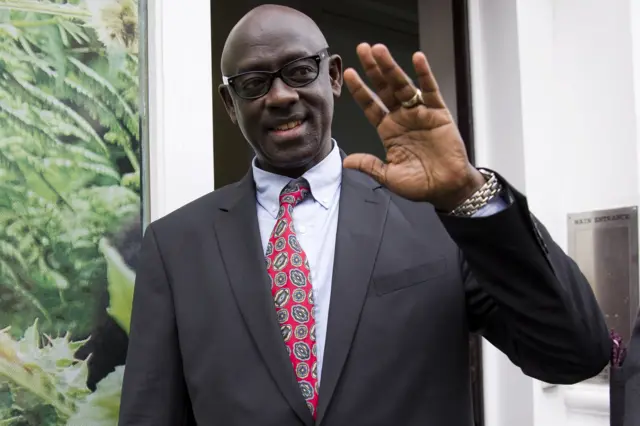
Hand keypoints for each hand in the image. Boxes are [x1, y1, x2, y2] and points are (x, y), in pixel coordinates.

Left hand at [343, 43, 484, 210]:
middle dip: (373, 69)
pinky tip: (417, 58)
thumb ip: (370, 165)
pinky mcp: (438, 113)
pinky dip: (425, 74)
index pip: (370, 106)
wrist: (448, 189)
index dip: (360, 91)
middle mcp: (402, 118)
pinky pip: (431, 90)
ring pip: (403, 85)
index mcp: (388, 131)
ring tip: (380, 50)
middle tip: (363, 49)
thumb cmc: (420, 184)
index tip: (349, 74)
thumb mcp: (389, 176)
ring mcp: (420, 113)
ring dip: (392, 68)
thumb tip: (346, 162)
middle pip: (384, 89)